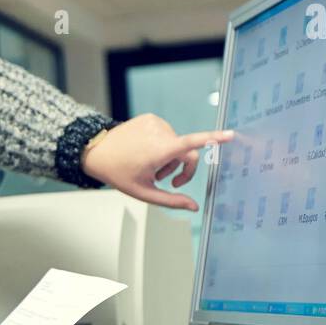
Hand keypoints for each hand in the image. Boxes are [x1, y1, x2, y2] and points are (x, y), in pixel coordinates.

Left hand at [81, 114, 233, 210]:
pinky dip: (161, 145)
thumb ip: (171, 200)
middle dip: (181, 169)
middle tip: (165, 180)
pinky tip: (145, 151)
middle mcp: (160, 132)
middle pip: (187, 153)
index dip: (213, 140)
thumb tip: (194, 206)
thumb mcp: (144, 192)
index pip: (192, 144)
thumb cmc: (118, 172)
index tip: (230, 135)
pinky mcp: (151, 117)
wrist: (96, 151)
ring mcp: (155, 122)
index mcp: (160, 150)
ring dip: (169, 158)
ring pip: (176, 144)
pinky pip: (166, 134)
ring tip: (149, 165)